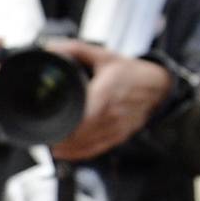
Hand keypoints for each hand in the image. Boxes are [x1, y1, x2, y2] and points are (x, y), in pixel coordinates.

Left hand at [44, 44, 173, 163]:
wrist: (157, 87)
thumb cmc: (130, 72)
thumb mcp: (103, 55)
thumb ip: (75, 49)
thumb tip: (50, 47)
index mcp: (105, 93)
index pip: (83, 116)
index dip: (64, 123)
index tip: (48, 121)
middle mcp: (111, 114)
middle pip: (80, 133)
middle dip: (59, 134)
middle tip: (43, 130)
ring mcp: (115, 128)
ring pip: (86, 144)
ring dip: (65, 146)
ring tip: (49, 139)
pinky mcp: (118, 137)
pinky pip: (95, 150)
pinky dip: (78, 153)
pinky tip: (63, 151)